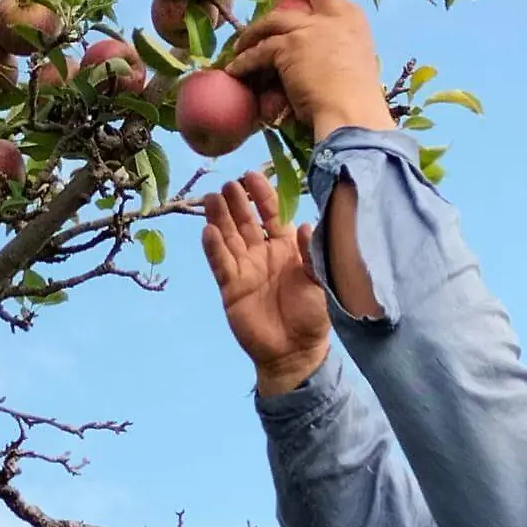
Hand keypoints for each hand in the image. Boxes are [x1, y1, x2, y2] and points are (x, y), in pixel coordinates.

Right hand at [201, 171, 330, 395]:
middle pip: (245, 221)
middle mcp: (262, 253)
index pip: (271, 213)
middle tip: (227, 183)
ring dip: (219, 217)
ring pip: (228, 237)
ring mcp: (244, 269)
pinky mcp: (231, 287)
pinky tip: (207, 230)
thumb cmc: (313, 315)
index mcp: (286, 247)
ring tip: (210, 197)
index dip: (262, 194)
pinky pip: (220, 263)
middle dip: (236, 201)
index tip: (251, 174)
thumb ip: (312, 253)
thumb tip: (306, 224)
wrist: (295, 352)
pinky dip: (213, 247)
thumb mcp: (320, 281)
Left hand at [226, 0, 394, 140]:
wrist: (352, 113)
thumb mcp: (355, 62)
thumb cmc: (356, 100)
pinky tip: (236, 70)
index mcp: (353, 18)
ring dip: (253, 33)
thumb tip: (320, 54)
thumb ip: (339, 48)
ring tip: (241, 47)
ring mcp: (308, 28)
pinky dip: (245, 62)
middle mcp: (332, 15)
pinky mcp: (287, 47)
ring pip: (272, 21)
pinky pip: (258, 52)